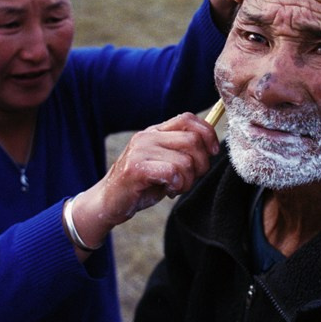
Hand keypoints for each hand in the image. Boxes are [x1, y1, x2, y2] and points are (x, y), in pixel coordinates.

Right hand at [67, 113, 219, 256]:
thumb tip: (212, 148)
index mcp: (155, 131)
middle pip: (193, 140)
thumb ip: (183, 152)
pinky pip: (172, 172)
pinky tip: (168, 190)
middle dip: (201, 164)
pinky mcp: (135, 168)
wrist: (107, 203)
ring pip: (185, 160)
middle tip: (190, 179)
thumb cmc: (141, 185)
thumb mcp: (164, 163)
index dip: (208, 134)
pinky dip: (176, 184)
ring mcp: (140, 150)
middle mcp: (147, 136)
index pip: (188, 118)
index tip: (213, 152)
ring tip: (175, 187)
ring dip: (188, 181)